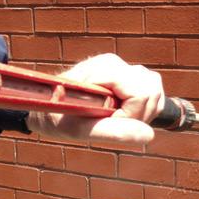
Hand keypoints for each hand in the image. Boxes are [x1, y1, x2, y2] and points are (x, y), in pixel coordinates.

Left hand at [26, 54, 164, 144]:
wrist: (44, 107)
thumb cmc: (57, 118)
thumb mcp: (81, 130)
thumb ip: (114, 132)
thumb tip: (148, 135)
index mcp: (104, 70)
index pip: (141, 94)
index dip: (130, 116)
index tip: (106, 122)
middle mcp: (114, 63)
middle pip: (151, 89)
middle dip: (139, 113)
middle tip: (113, 122)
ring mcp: (121, 66)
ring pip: (154, 88)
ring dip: (142, 110)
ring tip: (117, 119)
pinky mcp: (125, 73)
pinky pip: (151, 90)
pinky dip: (143, 107)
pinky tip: (123, 113)